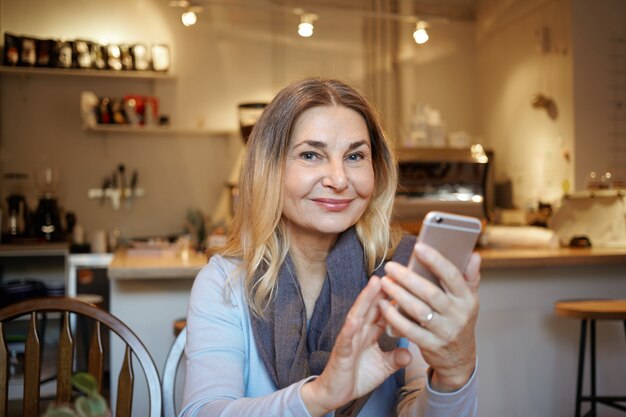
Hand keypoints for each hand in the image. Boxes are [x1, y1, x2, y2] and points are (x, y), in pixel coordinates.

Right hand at [300, 276, 411, 416]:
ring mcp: (349, 339)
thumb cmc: (357, 376)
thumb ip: (395, 358)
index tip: (406, 283)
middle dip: (382, 289)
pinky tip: (355, 317)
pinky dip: (350, 327)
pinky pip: (346, 337)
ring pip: (358, 314)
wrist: (336, 394)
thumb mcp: (383, 367)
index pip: (382, 311)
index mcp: (369, 333)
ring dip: (366, 299)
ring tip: (375, 283)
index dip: (393, 298)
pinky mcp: (341, 351)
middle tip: (394, 272)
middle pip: (371, 306)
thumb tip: (410, 353)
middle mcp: (359, 331)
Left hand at [378, 243, 480, 391]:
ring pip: (418, 311)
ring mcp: (445, 332)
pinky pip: (410, 330)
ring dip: (399, 295)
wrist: (459, 358)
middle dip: (408, 278)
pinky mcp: (431, 345)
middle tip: (390, 267)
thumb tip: (473, 255)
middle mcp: (458, 315)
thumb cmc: (459, 319)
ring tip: (384, 282)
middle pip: (431, 293)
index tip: (418, 247)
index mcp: (467, 299)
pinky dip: (395, 317)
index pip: (452, 276)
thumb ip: (469, 277)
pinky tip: (383, 305)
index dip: (436, 261)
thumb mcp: (469, 300)